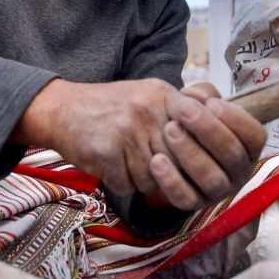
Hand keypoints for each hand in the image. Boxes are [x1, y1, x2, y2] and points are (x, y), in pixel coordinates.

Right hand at [13, 78, 265, 210]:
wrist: (61, 110)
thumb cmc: (108, 108)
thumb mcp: (147, 95)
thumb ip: (180, 109)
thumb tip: (217, 132)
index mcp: (162, 94)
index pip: (198, 131)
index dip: (196, 152)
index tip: (190, 162)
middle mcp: (148, 109)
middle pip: (179, 158)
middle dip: (168, 170)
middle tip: (152, 165)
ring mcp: (127, 130)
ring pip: (154, 176)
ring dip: (141, 178)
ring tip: (124, 161)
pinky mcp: (107, 151)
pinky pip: (129, 184)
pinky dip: (120, 182)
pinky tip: (109, 166)